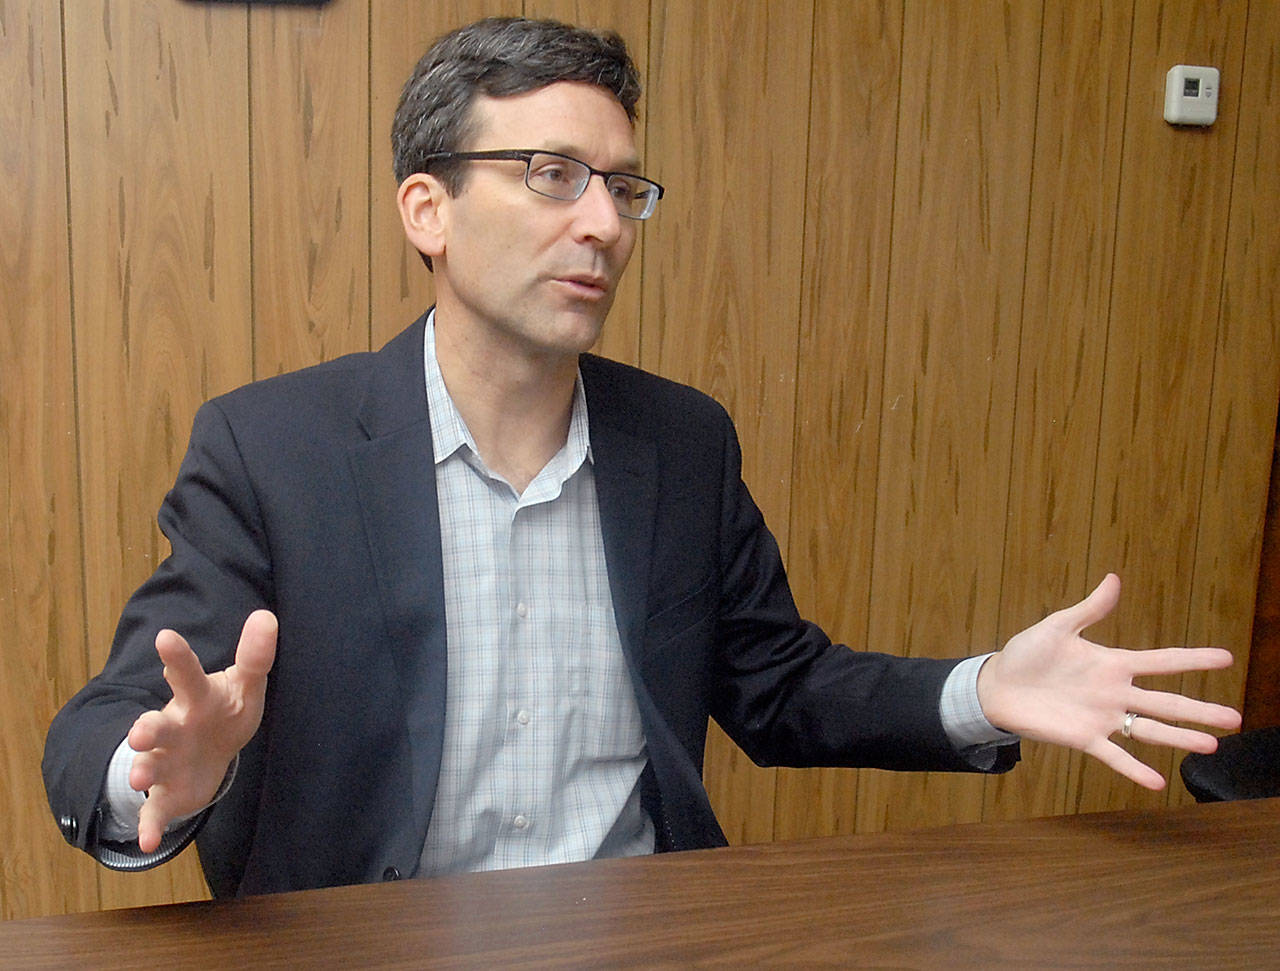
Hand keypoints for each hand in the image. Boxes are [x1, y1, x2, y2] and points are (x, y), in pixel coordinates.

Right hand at [127, 610, 277, 851]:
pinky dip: (151, 825)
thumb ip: (254, 656)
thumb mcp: (244, 684)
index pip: (187, 673)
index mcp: (196, 697)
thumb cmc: (224, 710)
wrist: (208, 753)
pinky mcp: (168, 793)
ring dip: (143, 771)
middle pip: (157, 725)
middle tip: (139, 733)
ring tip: (139, 778)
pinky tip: (149, 842)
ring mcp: (167, 760)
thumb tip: (266, 616)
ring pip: (150, 765)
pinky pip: (156, 810)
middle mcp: (174, 727)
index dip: (177, 657)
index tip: (165, 637)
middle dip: (146, 729)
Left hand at [976, 574, 1241, 789]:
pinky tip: (1157, 782)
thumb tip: (1114, 579)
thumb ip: (1089, 608)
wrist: (997, 686)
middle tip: (1236, 719)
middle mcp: (1115, 693)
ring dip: (1179, 738)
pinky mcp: (1084, 738)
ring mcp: (1102, 718)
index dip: (1193, 660)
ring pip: (1149, 730)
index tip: (1226, 658)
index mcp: (1112, 663)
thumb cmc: (1026, 654)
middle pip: (1166, 702)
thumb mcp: (1057, 627)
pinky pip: (1114, 755)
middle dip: (1200, 710)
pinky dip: (1134, 770)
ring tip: (1211, 746)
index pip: (1162, 661)